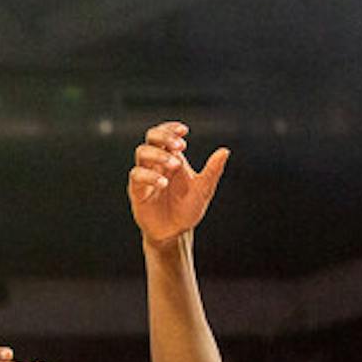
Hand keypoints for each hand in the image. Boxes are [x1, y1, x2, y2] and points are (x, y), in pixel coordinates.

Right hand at [128, 121, 229, 247]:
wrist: (175, 233)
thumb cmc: (187, 209)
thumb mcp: (203, 189)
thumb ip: (212, 171)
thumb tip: (225, 151)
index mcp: (172, 158)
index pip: (165, 134)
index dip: (171, 128)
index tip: (184, 131)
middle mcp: (156, 163)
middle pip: (151, 137)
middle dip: (164, 136)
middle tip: (180, 147)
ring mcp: (145, 175)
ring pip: (142, 152)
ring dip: (158, 154)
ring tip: (175, 165)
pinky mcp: (137, 191)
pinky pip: (137, 175)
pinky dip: (149, 175)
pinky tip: (163, 183)